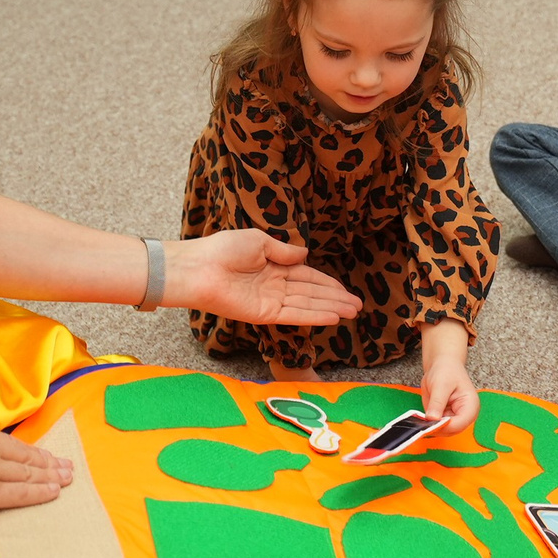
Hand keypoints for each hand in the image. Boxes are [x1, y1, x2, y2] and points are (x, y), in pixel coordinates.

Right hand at [0, 417, 71, 529]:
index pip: (8, 443)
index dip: (30, 451)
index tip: (45, 455)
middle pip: (24, 455)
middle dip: (48, 462)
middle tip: (68, 467)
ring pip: (28, 473)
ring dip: (51, 476)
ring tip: (67, 480)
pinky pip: (22, 493)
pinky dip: (42, 493)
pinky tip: (54, 493)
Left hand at [171, 231, 361, 325]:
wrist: (198, 268)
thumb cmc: (222, 249)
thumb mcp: (259, 241)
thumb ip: (284, 251)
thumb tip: (305, 254)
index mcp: (273, 266)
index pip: (307, 276)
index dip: (328, 284)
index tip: (347, 290)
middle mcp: (274, 286)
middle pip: (311, 293)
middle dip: (336, 298)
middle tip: (358, 306)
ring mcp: (270, 301)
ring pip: (307, 305)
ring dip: (331, 308)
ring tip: (353, 312)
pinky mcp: (264, 315)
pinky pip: (294, 315)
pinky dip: (314, 316)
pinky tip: (333, 317)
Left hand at [421, 351, 478, 431]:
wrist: (442, 365)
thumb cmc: (446, 371)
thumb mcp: (440, 385)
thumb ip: (437, 402)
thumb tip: (432, 419)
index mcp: (470, 406)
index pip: (459, 424)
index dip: (443, 426)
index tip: (428, 422)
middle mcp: (465, 415)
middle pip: (451, 430)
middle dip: (436, 428)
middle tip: (421, 422)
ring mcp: (455, 418)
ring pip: (442, 431)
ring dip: (431, 427)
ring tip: (420, 419)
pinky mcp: (445, 418)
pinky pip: (436, 426)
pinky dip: (428, 424)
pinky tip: (421, 418)